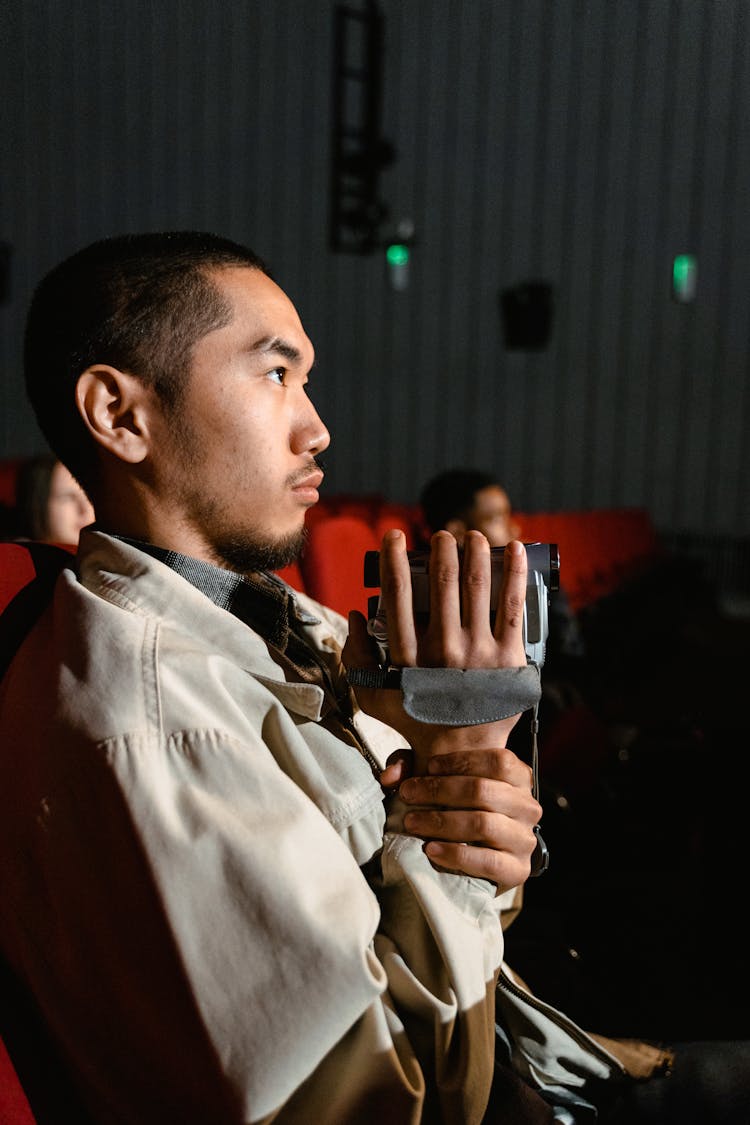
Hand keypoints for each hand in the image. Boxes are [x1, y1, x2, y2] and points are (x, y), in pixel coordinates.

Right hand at [343, 529, 528, 770]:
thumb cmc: (415, 719)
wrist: (462, 754)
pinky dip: (515, 575)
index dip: (393, 560)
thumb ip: (357, 656)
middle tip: (445, 535)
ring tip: (476, 537)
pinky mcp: (509, 658)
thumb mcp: (373, 695)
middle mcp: (442, 650)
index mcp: (408, 657)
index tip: (394, 537)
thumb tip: (357, 613)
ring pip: (478, 587)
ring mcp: (478, 654)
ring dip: (477, 553)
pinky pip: (513, 608)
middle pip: (443, 583)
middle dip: (444, 549)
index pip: (397, 596)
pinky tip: (515, 552)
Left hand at [390, 747, 541, 887]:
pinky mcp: (517, 870)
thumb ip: (410, 765)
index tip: (429, 766)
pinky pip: (488, 861)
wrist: (476, 860)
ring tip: (413, 822)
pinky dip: (456, 854)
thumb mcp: (436, 779)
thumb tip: (389, 776)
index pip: (498, 761)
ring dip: (441, 822)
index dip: (461, 761)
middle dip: (439, 791)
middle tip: (408, 795)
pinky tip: (432, 849)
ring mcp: (524, 839)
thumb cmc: (456, 808)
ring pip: (483, 823)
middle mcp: (527, 806)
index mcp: (518, 778)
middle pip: (483, 790)